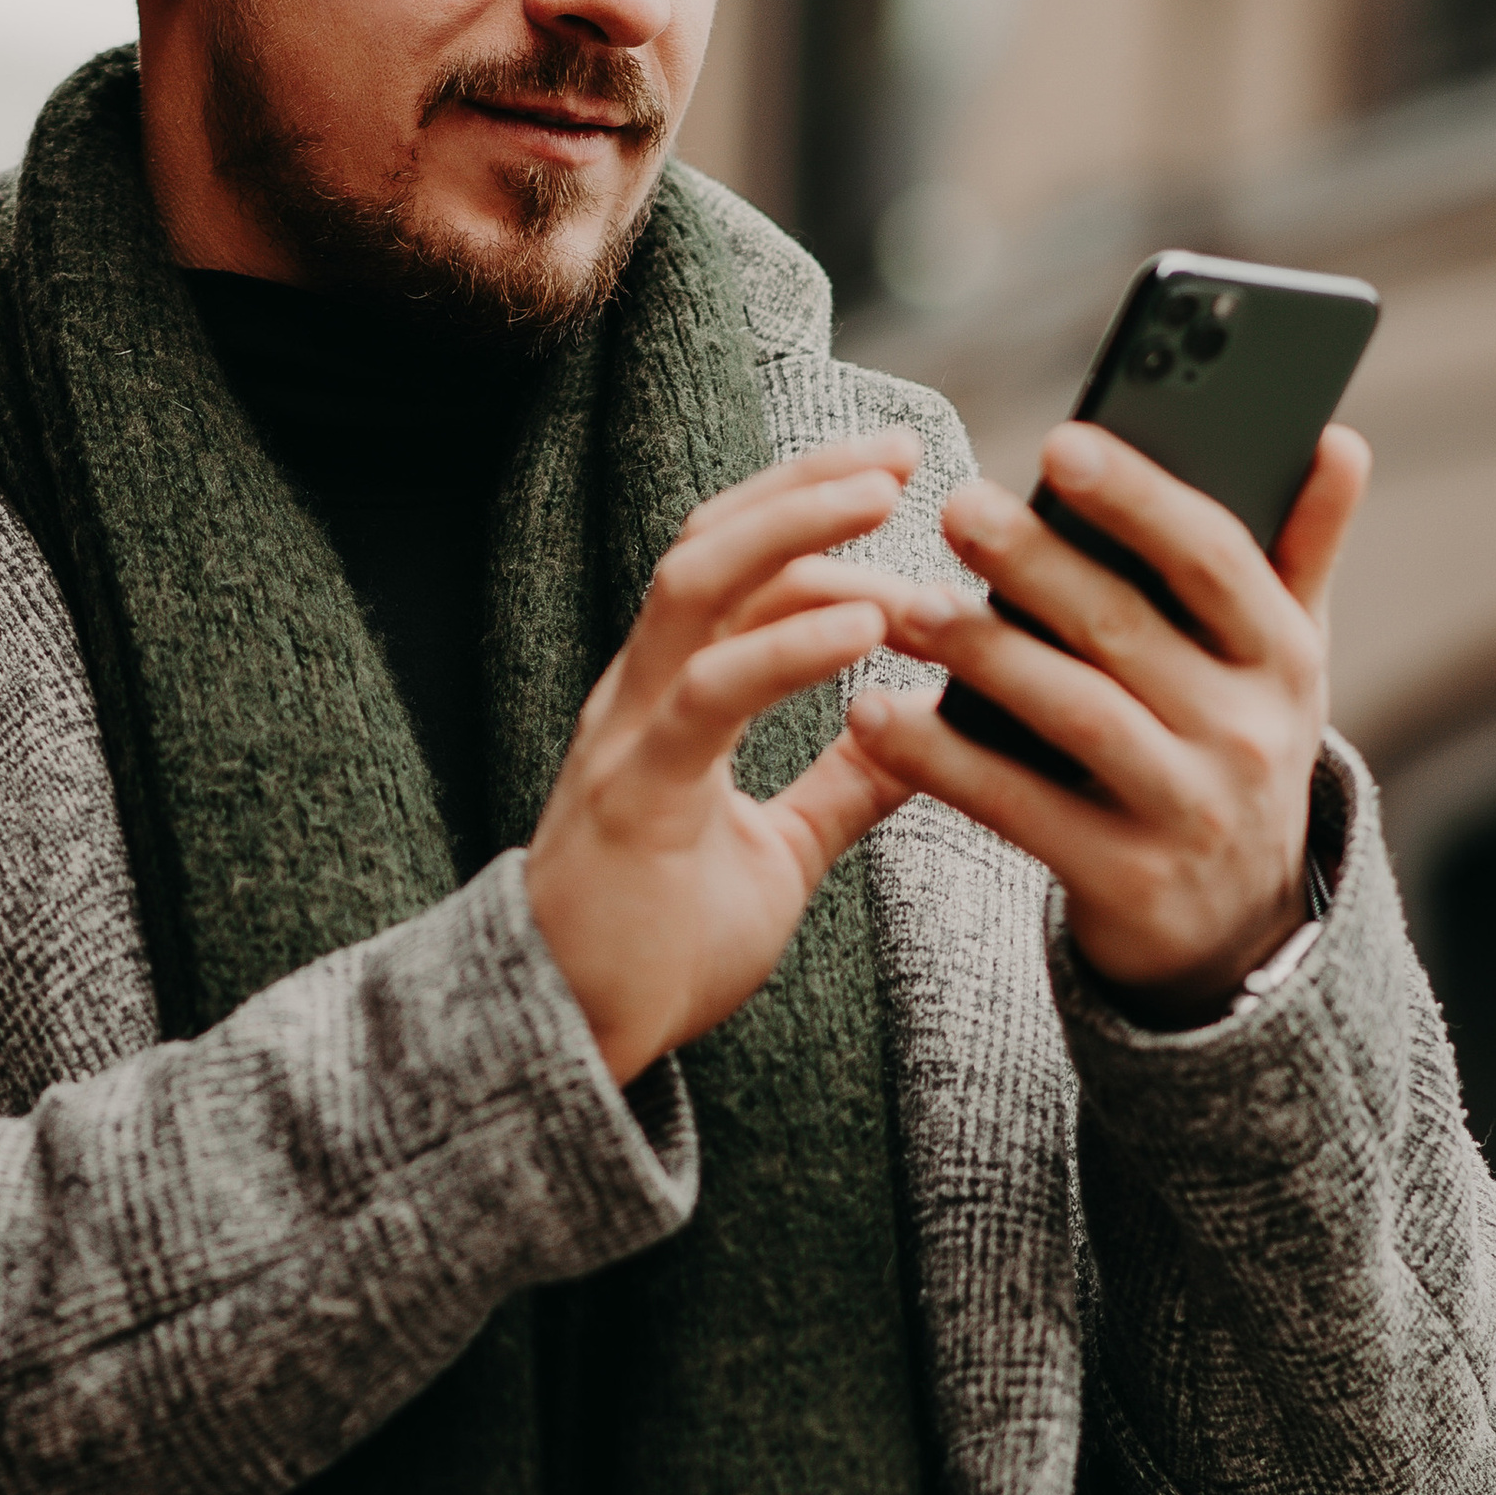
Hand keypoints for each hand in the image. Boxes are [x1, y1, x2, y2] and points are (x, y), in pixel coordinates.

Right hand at [525, 434, 926, 1083]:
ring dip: (792, 530)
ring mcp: (627, 736)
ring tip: (883, 498)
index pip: (728, 564)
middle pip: (707, 544)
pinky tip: (864, 622)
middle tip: (898, 453)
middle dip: (801, 485)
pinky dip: (789, 647)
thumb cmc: (658, 950)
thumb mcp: (781, 853)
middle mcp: (637, 695)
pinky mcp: (635, 793)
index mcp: (665, 699)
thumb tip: (923, 730)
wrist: (571, 1041)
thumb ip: (844, 788)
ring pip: (693, 586)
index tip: (893, 472)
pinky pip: (710, 694)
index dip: (803, 505)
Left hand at [850, 420, 1372, 1020]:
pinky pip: (1018, 808)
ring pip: (1075, 715)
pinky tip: (873, 714)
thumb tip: (1336, 440)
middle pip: (1128, 632)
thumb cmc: (1233, 748)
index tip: (1062, 445)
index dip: (1142, 501)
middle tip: (956, 509)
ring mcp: (1188, 812)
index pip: (1216, 561)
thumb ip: (1303, 548)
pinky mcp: (1124, 880)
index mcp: (1284, 658)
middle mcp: (1249, 734)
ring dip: (983, 656)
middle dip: (1037, 566)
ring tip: (902, 609)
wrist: (1235, 928)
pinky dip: (940, 760)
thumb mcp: (1284, 659)